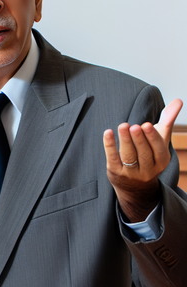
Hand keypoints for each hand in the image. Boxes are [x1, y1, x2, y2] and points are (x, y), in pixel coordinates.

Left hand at [104, 98, 182, 221]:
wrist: (136, 186)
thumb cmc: (150, 155)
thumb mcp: (160, 140)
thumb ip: (168, 120)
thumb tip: (178, 100)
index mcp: (162, 161)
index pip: (158, 149)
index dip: (152, 137)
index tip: (146, 125)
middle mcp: (148, 169)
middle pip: (144, 153)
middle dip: (139, 139)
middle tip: (134, 126)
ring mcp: (131, 173)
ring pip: (129, 156)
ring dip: (125, 140)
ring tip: (123, 126)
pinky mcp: (116, 172)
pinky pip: (113, 158)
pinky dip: (110, 145)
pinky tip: (108, 132)